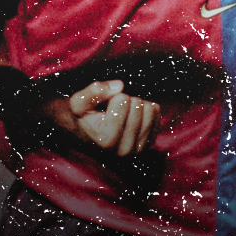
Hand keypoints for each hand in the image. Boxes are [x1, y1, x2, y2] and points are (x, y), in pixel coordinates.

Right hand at [46, 80, 161, 155]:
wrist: (83, 133)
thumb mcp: (78, 101)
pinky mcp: (147, 145)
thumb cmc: (79, 116)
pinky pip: (157, 117)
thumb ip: (93, 92)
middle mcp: (123, 150)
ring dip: (138, 104)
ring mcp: (137, 149)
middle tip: (112, 108)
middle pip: (138, 105)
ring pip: (149, 111)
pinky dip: (149, 109)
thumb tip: (119, 86)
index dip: (114, 96)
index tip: (104, 105)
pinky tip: (136, 111)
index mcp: (106, 139)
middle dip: (126, 99)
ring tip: (122, 111)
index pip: (124, 101)